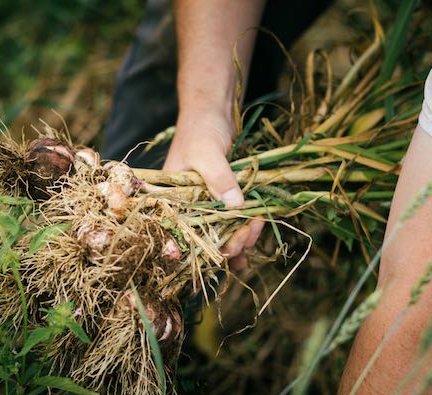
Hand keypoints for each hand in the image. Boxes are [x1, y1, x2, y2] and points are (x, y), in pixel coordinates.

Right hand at [164, 112, 263, 269]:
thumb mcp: (207, 152)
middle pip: (207, 241)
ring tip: (257, 225)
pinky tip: (258, 224)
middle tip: (250, 230)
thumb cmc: (200, 128)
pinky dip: (245, 227)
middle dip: (230, 243)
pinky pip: (232, 222)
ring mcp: (205, 205)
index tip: (231, 240)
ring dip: (241, 238)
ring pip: (221, 235)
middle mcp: (187, 207)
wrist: (211, 111)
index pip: (187, 235)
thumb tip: (235, 205)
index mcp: (173, 201)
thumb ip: (219, 178)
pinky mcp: (221, 200)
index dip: (208, 245)